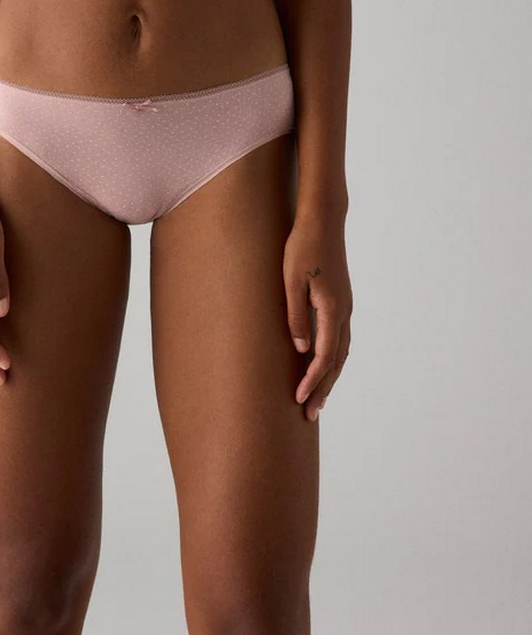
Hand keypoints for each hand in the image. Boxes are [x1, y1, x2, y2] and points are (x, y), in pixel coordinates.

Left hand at [283, 214, 352, 420]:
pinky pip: (339, 339)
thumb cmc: (302, 247)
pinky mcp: (340, 301)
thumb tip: (300, 350)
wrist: (323, 220)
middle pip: (336, 361)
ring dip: (329, 377)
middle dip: (323, 389)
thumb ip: (296, 316)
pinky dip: (333, 360)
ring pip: (341, 352)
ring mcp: (344, 307)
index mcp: (332, 309)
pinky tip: (322, 367)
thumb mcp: (291, 281)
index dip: (312, 380)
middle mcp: (343, 312)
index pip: (324, 356)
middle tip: (309, 414)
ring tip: (316, 400)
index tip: (299, 400)